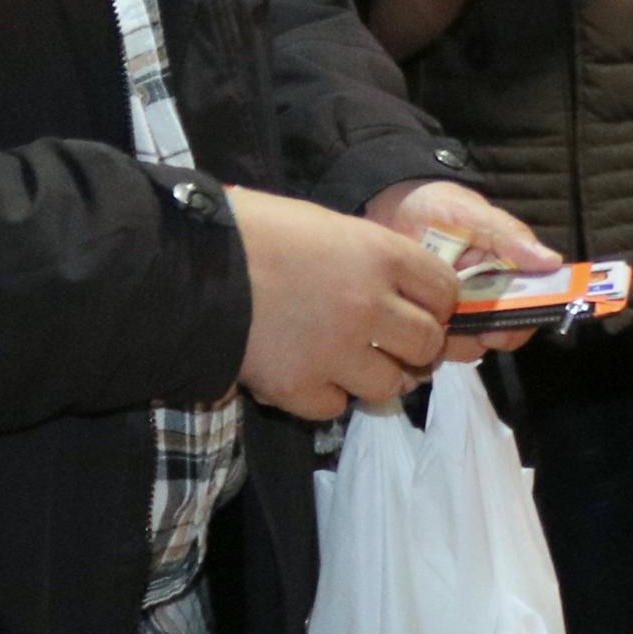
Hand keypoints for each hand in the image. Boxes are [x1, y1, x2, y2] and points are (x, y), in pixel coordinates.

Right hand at [233, 186, 462, 417]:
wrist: (188, 266)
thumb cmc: (252, 230)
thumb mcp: (325, 226)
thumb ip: (368, 258)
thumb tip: (396, 286)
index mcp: (381, 255)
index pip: (445, 290)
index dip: (437, 303)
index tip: (423, 308)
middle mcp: (371, 305)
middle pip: (427, 343)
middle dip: (414, 346)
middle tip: (391, 343)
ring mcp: (338, 351)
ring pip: (391, 384)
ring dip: (375, 376)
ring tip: (350, 363)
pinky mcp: (300, 387)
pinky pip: (337, 407)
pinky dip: (326, 396)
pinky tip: (308, 375)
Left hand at [368, 178, 560, 359]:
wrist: (390, 208)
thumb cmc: (439, 206)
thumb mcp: (474, 214)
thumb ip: (510, 236)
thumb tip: (553, 261)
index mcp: (509, 273)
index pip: (532, 307)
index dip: (522, 322)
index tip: (501, 330)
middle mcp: (489, 298)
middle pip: (503, 332)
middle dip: (485, 336)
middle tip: (462, 329)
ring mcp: (458, 312)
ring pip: (469, 344)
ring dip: (455, 341)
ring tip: (433, 320)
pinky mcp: (429, 320)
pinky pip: (436, 343)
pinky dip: (428, 340)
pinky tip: (416, 320)